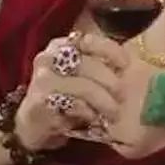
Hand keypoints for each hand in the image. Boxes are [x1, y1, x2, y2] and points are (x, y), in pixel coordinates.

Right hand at [14, 32, 130, 151]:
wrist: (32, 124)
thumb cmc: (63, 96)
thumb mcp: (80, 75)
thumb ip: (98, 65)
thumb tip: (132, 63)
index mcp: (60, 46)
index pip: (88, 40)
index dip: (110, 50)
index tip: (125, 64)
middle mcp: (48, 58)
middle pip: (88, 65)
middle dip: (110, 81)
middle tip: (123, 95)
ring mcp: (42, 80)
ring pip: (83, 86)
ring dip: (103, 100)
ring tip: (114, 112)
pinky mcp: (41, 103)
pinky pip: (73, 105)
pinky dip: (88, 112)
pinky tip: (93, 117)